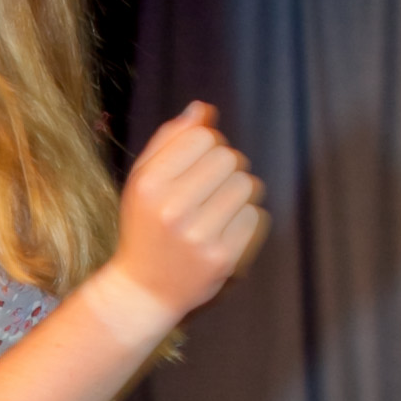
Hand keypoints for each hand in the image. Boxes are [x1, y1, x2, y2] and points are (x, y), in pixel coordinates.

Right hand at [113, 102, 267, 324]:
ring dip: (241, 191)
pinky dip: (247, 219)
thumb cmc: (146, 226)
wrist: (144, 291)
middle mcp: (171, 210)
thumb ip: (169, 140)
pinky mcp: (223, 259)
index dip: (207, 144)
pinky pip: (256, 216)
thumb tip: (203, 109)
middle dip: (226, 167)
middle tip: (211, 188)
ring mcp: (198, 237)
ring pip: (248, 185)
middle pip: (229, 157)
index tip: (198, 163)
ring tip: (220, 208)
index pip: (202, 137)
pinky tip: (226, 230)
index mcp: (149, 185)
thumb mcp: (143, 181)